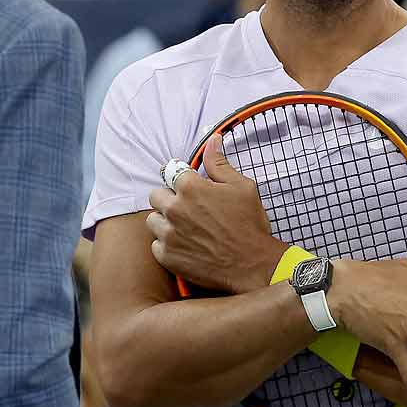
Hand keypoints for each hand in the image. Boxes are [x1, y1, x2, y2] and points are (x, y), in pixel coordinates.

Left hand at [147, 133, 283, 293]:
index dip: (182, 179)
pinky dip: (167, 245)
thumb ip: (219, 164)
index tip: (189, 186)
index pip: (171, 172)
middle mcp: (174, 209)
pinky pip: (156, 245)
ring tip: (186, 229)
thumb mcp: (242, 187)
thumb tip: (212, 141)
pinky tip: (186, 246)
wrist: (253, 265)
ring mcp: (168, 234)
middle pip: (156, 195)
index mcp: (190, 188)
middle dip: (169, 199)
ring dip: (165, 222)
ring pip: (153, 220)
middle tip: (189, 209)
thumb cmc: (249, 225)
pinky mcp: (166, 256)